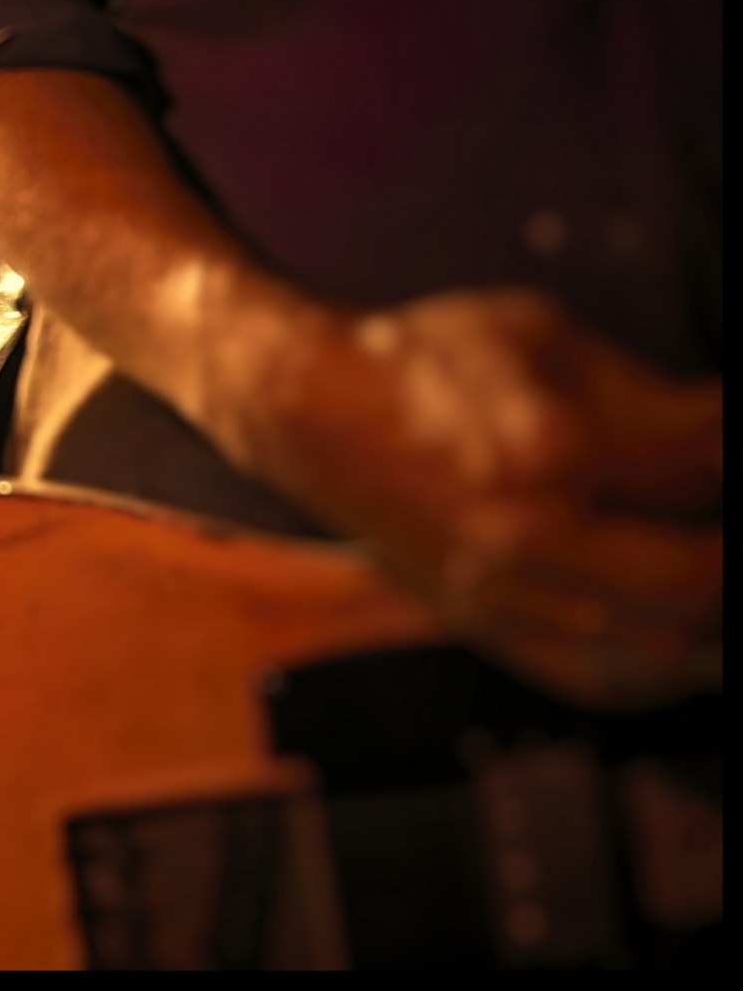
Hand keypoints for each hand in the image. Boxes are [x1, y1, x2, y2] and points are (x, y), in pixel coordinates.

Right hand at [244, 288, 721, 710]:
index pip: (698, 468)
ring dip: (703, 618)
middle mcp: (521, 540)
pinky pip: (596, 676)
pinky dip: (655, 663)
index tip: (726, 432)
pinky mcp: (481, 623)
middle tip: (726, 516)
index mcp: (543, 455)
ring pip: (656, 650)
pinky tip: (677, 630)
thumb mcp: (538, 336)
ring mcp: (499, 594)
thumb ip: (644, 392)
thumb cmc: (416, 365)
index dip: (731, 447)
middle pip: (694, 583)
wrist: (311, 414)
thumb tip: (722, 432)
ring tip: (707, 571)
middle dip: (727, 552)